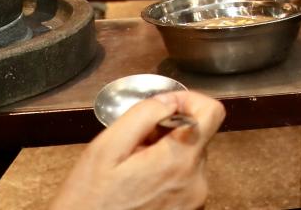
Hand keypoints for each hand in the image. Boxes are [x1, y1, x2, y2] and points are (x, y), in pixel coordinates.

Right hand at [48, 91, 224, 209]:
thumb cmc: (88, 200)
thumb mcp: (106, 148)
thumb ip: (143, 115)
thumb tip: (169, 100)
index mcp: (179, 161)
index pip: (213, 112)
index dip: (190, 100)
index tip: (165, 106)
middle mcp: (196, 182)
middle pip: (197, 136)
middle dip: (169, 132)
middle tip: (135, 145)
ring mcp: (195, 200)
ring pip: (189, 158)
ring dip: (166, 154)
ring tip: (134, 169)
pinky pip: (185, 180)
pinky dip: (167, 175)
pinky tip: (140, 185)